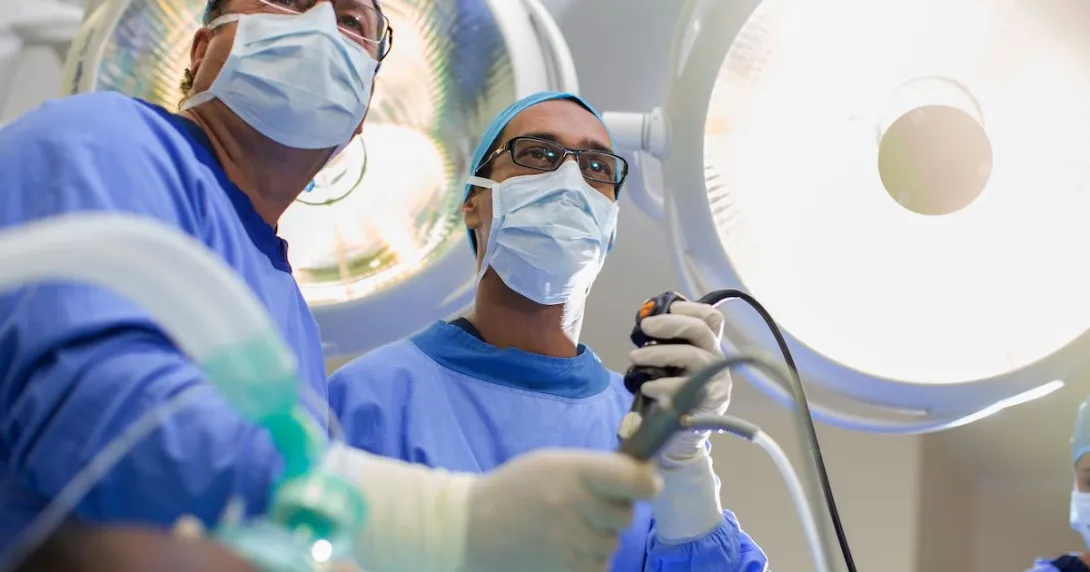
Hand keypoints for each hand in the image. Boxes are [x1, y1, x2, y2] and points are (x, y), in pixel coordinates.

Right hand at [460, 449, 662, 571]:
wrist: (466, 529)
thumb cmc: (513, 490)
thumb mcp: (551, 464)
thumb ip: (596, 469)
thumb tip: (646, 478)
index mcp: (572, 471)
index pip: (632, 478)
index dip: (646, 483)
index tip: (646, 485)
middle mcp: (575, 506)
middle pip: (625, 515)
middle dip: (611, 512)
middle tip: (580, 508)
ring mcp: (570, 543)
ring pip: (612, 544)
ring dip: (596, 538)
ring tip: (562, 531)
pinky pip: (599, 568)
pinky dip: (587, 562)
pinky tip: (561, 550)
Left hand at [630, 300, 730, 462]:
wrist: (681, 435)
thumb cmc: (673, 392)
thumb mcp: (671, 364)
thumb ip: (665, 343)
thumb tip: (645, 321)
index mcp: (708, 346)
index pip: (712, 318)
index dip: (691, 308)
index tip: (668, 306)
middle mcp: (716, 359)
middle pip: (702, 330)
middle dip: (670, 323)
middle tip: (644, 326)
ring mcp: (716, 381)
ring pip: (693, 355)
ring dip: (660, 353)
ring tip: (635, 356)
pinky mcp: (708, 403)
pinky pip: (686, 387)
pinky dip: (662, 385)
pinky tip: (646, 387)